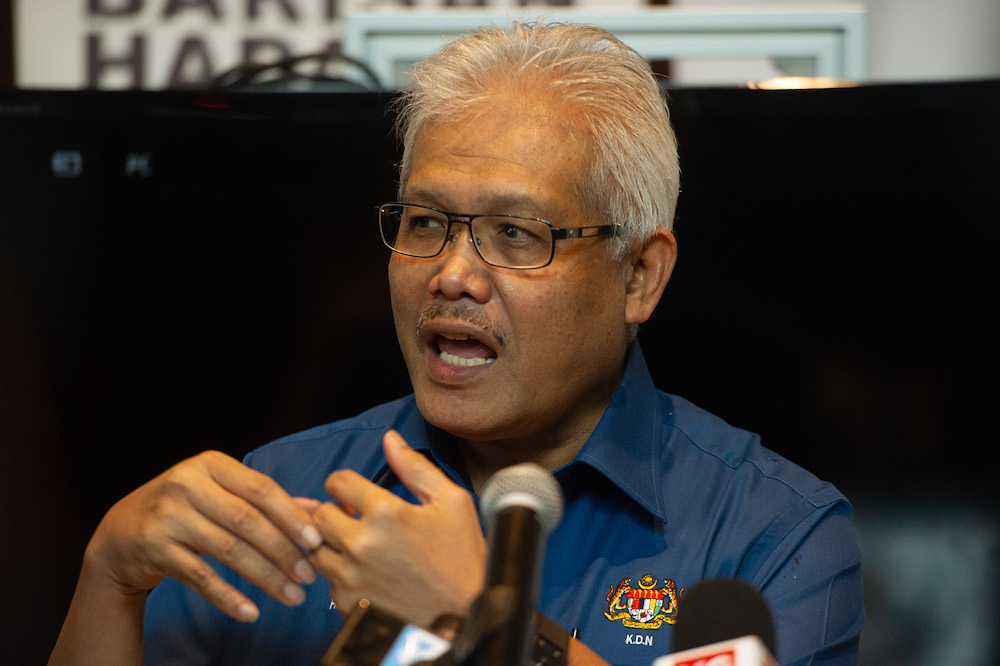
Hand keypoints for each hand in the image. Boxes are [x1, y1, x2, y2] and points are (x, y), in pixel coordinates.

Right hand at [85, 450, 323, 621]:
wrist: (120, 533)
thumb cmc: (184, 509)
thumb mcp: (219, 493)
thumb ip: (264, 500)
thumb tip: (316, 510)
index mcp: (210, 465)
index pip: (260, 488)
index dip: (291, 515)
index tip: (317, 540)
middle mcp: (186, 485)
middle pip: (247, 521)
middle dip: (284, 551)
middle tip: (310, 575)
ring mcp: (168, 517)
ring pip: (228, 550)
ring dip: (265, 577)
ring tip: (293, 595)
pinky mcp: (154, 549)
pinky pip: (200, 577)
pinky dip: (228, 596)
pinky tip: (252, 611)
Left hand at [308, 430, 486, 627]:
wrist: (467, 616)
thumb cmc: (463, 558)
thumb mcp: (452, 502)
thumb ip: (416, 467)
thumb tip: (390, 439)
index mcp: (386, 513)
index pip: (338, 481)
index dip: (346, 483)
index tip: (356, 494)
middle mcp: (361, 544)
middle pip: (321, 514)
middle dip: (337, 511)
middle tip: (359, 519)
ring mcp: (351, 576)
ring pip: (316, 547)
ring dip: (332, 542)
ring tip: (360, 546)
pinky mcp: (348, 604)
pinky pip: (326, 579)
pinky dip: (339, 572)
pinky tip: (364, 571)